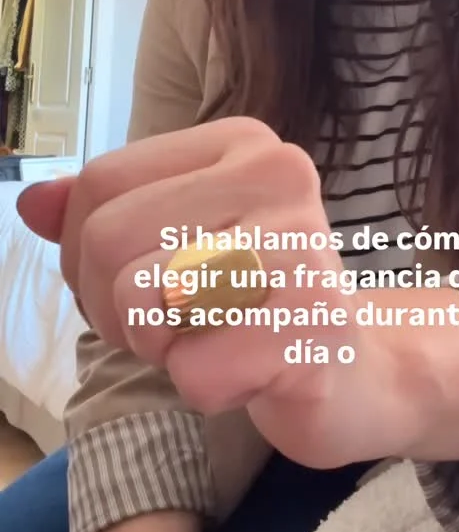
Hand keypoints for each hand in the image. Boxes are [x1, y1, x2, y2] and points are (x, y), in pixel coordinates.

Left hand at [18, 118, 415, 468]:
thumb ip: (102, 216)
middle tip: (170, 325)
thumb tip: (32, 202)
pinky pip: (193, 371)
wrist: (353, 370)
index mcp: (241, 143)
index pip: (101, 182)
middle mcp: (279, 174)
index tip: (131, 281)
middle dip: (113, 307)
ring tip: (209, 338)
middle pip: (108, 240)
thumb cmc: (253, 300)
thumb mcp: (174, 241)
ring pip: (140, 301)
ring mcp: (303, 244)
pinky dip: (204, 388)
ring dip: (158, 346)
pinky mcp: (315, 323)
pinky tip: (249, 372)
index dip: (84, 250)